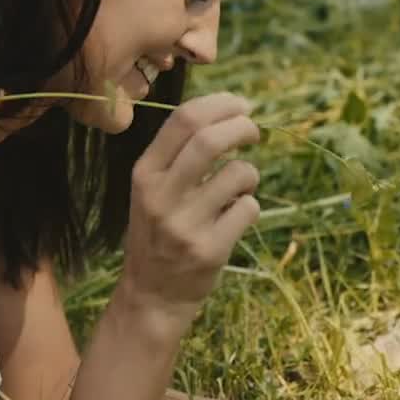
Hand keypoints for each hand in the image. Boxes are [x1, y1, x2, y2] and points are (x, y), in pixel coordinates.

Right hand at [120, 92, 261, 324]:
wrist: (152, 295)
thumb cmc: (160, 231)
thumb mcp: (153, 189)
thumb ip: (179, 154)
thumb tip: (229, 111)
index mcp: (145, 173)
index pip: (184, 119)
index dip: (221, 104)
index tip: (242, 106)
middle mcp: (161, 196)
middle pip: (211, 139)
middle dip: (243, 127)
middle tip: (254, 132)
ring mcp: (185, 224)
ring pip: (238, 173)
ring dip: (249, 173)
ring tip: (240, 188)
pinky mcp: (210, 249)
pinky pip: (249, 208)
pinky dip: (251, 206)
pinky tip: (236, 218)